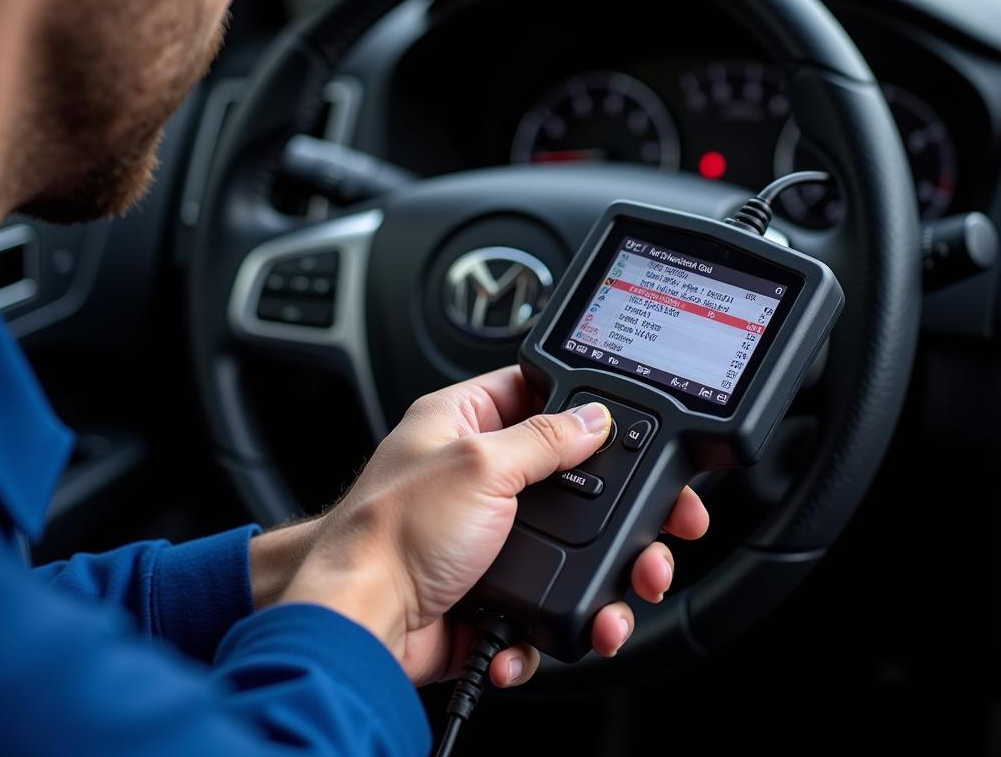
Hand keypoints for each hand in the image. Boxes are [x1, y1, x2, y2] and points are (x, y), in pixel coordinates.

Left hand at [277, 366, 708, 686]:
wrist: (358, 622)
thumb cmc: (391, 532)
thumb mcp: (479, 466)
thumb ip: (544, 440)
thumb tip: (594, 418)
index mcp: (463, 423)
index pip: (536, 393)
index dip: (586, 408)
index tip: (634, 429)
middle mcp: (476, 474)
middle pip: (570, 479)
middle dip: (620, 511)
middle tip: (663, 526)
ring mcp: (486, 536)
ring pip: (570, 549)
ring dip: (603, 580)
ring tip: (623, 598)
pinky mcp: (491, 591)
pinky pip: (545, 603)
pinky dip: (556, 623)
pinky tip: (547, 628)